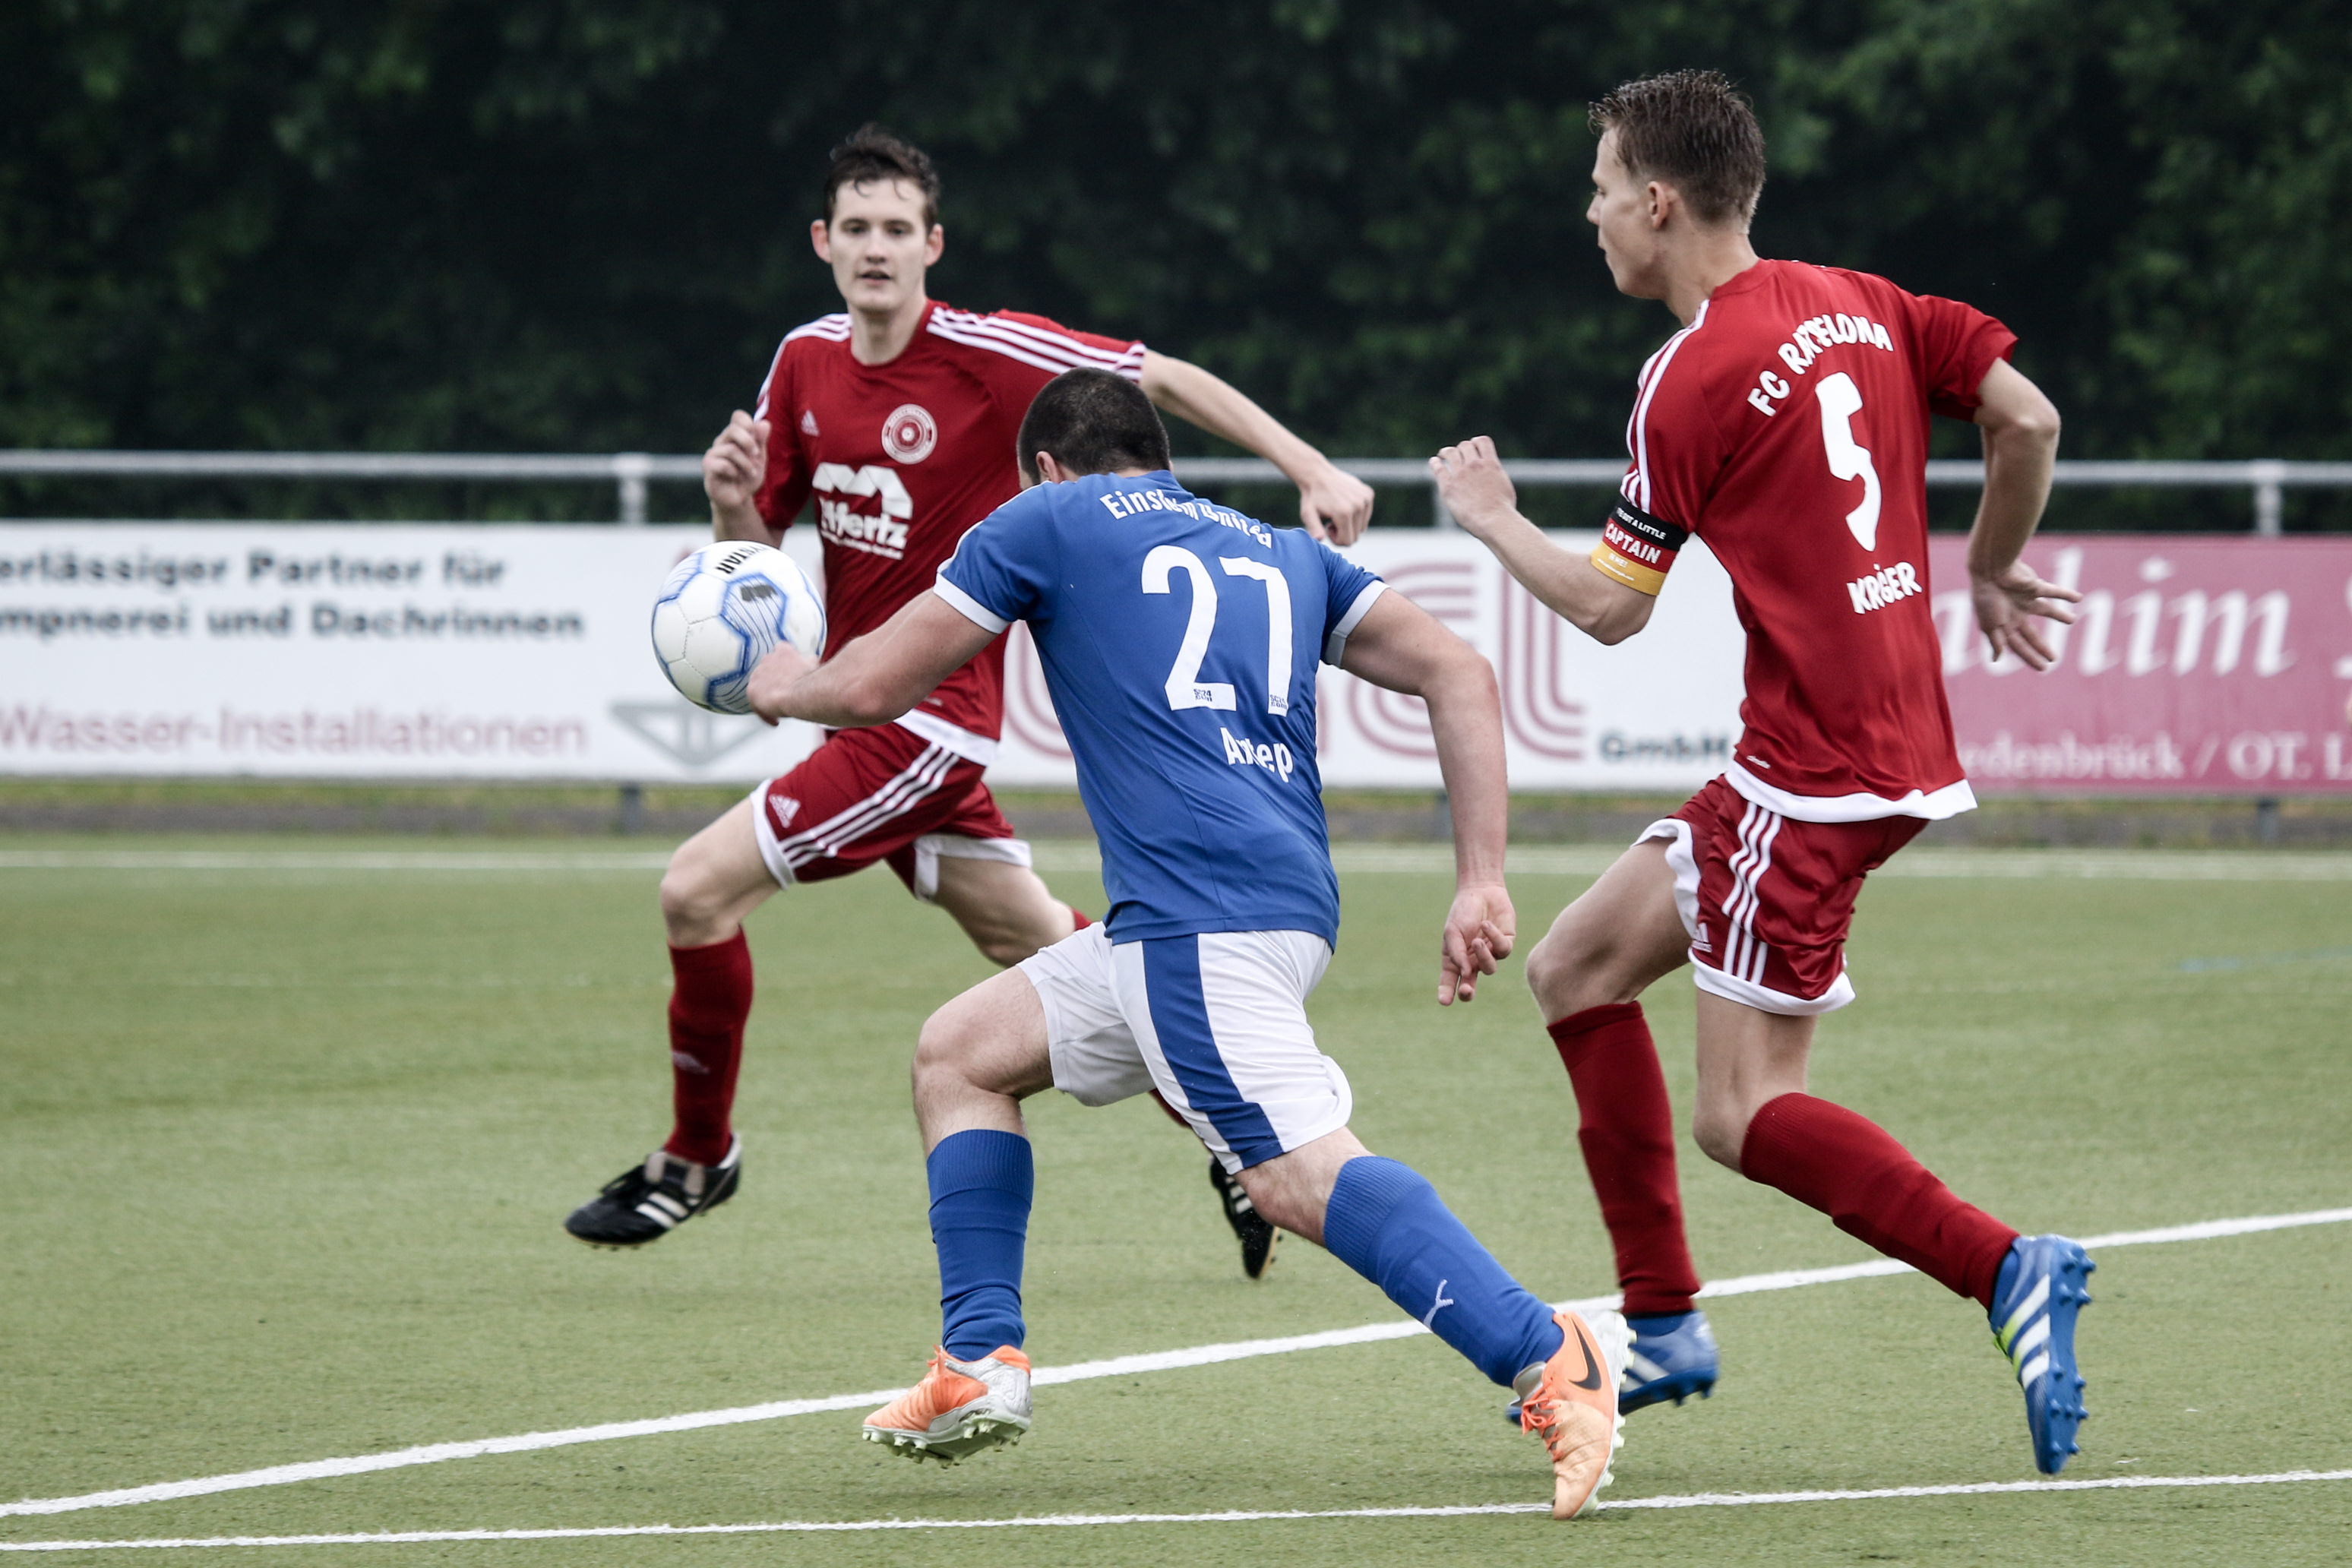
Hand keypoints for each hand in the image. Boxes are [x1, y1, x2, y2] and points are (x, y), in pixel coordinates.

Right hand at [702, 410, 769, 527]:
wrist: (739, 499)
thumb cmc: (748, 476)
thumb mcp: (759, 458)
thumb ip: (761, 441)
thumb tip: (764, 423)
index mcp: (734, 436)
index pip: (738, 416)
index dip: (748, 423)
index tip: (757, 437)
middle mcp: (721, 441)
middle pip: (733, 429)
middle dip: (749, 442)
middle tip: (757, 455)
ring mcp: (713, 454)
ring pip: (731, 449)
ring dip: (746, 463)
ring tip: (751, 473)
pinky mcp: (708, 468)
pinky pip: (723, 464)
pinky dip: (735, 472)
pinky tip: (736, 477)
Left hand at [745, 643, 815, 726]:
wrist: (798, 695)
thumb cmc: (808, 681)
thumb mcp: (813, 666)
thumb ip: (809, 661)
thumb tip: (812, 659)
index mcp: (783, 650)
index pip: (781, 650)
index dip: (785, 664)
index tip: (790, 673)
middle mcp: (768, 659)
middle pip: (769, 670)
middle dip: (776, 681)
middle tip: (786, 694)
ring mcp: (758, 674)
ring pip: (762, 687)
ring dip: (769, 697)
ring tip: (780, 711)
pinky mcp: (752, 690)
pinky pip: (756, 704)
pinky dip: (766, 713)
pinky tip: (776, 720)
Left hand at [1295, 462, 1375, 544]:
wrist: (1317, 474)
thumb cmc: (1311, 496)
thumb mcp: (1308, 514)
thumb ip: (1314, 528)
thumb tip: (1319, 539)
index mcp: (1344, 513)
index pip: (1348, 541)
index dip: (1336, 540)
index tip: (1327, 528)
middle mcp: (1358, 506)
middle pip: (1356, 536)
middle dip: (1343, 532)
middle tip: (1332, 520)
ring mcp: (1365, 498)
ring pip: (1362, 527)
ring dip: (1350, 524)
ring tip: (1337, 513)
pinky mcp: (1369, 493)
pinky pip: (1366, 515)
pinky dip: (1357, 514)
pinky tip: (1345, 504)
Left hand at [1428, 437, 1518, 539]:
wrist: (1494, 520)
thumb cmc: (1503, 509)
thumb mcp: (1504, 485)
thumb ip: (1495, 475)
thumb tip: (1492, 473)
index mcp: (1491, 464)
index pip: (1482, 441)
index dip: (1476, 442)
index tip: (1473, 447)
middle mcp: (1475, 465)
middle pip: (1465, 446)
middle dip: (1462, 449)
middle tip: (1458, 454)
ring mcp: (1460, 474)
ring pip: (1450, 453)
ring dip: (1446, 452)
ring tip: (1443, 455)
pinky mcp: (1448, 487)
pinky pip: (1439, 468)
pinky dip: (1435, 463)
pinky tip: (1434, 462)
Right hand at [1438, 880, 1515, 1005]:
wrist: (1481, 892)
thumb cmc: (1463, 912)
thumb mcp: (1453, 931)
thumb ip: (1456, 952)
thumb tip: (1465, 973)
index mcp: (1455, 959)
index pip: (1449, 981)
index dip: (1446, 993)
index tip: (1444, 1002)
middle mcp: (1472, 961)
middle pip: (1470, 985)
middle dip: (1468, 991)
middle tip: (1466, 991)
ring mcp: (1490, 955)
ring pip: (1490, 969)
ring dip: (1483, 956)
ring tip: (1477, 941)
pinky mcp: (1505, 945)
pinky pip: (1502, 950)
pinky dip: (1494, 938)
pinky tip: (1486, 925)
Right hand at [1971, 559, 2081, 670]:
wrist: (1991, 571)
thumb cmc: (1986, 598)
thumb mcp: (1989, 624)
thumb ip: (1995, 641)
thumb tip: (1996, 659)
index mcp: (2002, 625)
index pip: (2019, 646)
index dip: (2030, 658)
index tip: (2043, 668)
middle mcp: (2015, 614)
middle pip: (2032, 634)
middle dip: (2042, 647)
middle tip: (2054, 659)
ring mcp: (2026, 600)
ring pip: (2047, 611)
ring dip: (2060, 616)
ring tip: (2072, 620)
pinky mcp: (2035, 587)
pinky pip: (2054, 592)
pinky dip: (2066, 595)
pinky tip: (2078, 599)